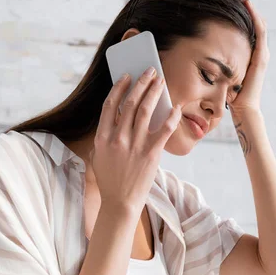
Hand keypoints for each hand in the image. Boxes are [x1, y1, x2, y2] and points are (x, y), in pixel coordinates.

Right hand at [91, 68, 181, 214]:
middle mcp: (118, 139)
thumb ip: (107, 136)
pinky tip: (176, 107)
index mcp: (102, 138)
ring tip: (159, 81)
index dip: (119, 88)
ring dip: (154, 91)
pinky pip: (164, 129)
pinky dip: (171, 116)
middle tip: (149, 71)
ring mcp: (135, 146)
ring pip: (146, 110)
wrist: (120, 203)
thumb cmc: (110, 180)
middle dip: (141, 83)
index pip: (110, 105)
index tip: (126, 77)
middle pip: (130, 103)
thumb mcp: (99, 156)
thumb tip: (121, 115)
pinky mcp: (151, 154)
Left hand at [228, 0, 269, 116]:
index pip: (246, 32)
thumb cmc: (232, 99)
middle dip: (245, 10)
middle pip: (254, 25)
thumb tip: (200, 63)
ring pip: (259, 25)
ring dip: (250, 9)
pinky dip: (254, 17)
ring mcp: (262, 55)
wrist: (244, 110)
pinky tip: (247, 5)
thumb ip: (218, 69)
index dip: (240, 18)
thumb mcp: (223, 78)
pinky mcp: (261, 57)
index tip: (228, 6)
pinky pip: (260, 32)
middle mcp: (258, 54)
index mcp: (249, 57)